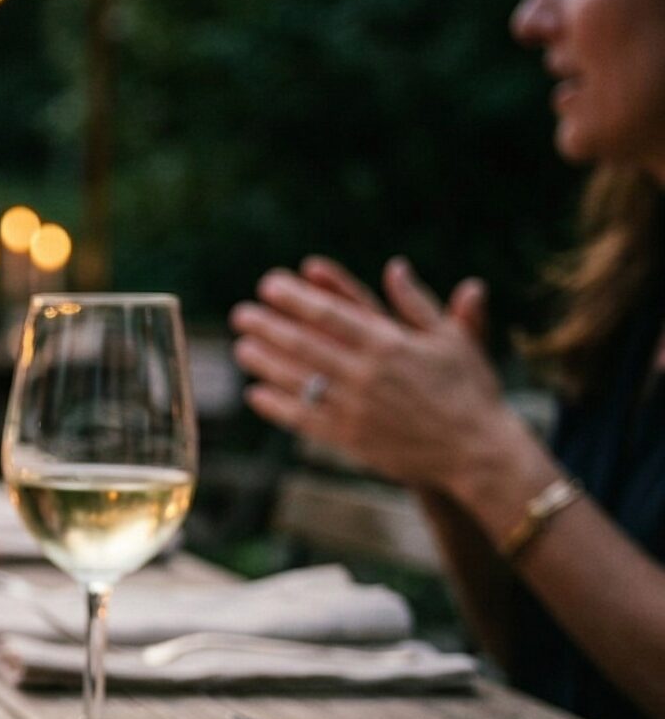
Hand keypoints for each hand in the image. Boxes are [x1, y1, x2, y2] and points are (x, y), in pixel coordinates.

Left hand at [229, 256, 519, 489]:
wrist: (477, 451)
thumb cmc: (469, 389)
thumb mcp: (451, 339)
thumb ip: (417, 303)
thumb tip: (394, 267)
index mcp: (390, 343)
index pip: (330, 314)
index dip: (295, 298)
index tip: (269, 285)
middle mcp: (366, 373)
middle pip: (303, 344)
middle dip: (268, 326)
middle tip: (241, 313)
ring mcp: (355, 407)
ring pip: (297, 380)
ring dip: (265, 363)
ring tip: (242, 348)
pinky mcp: (350, 438)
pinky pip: (303, 419)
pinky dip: (277, 406)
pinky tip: (256, 394)